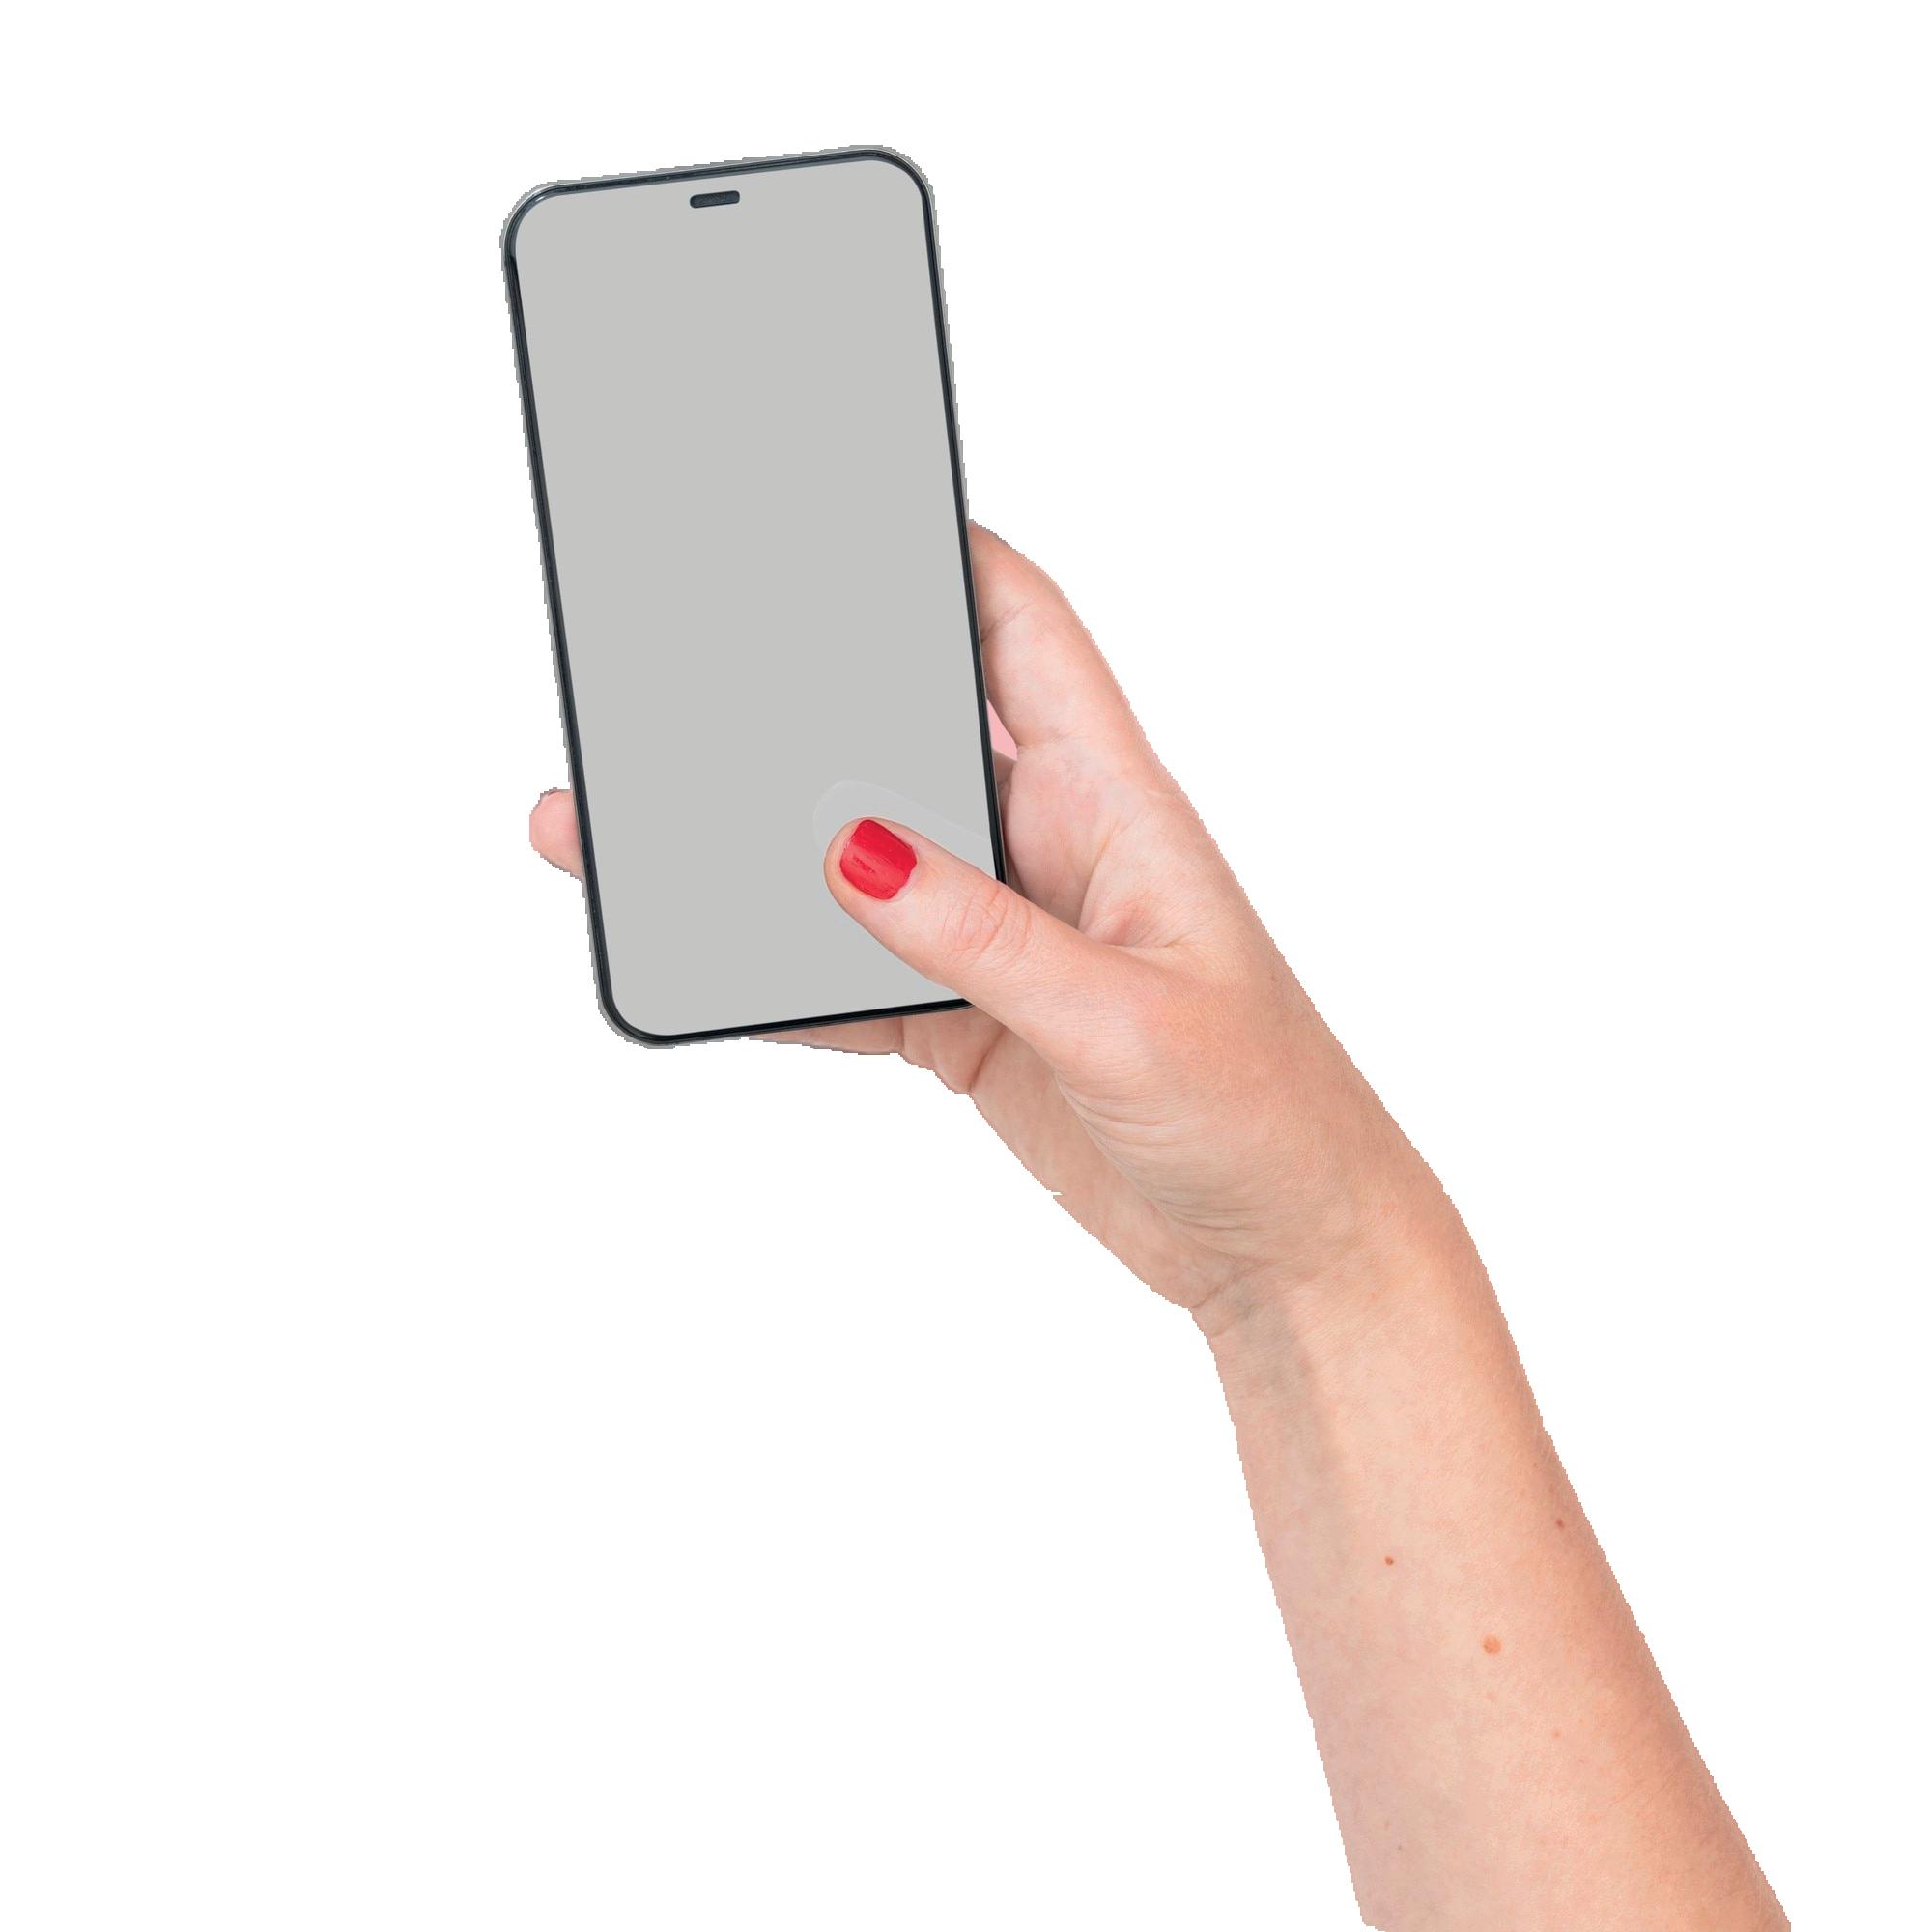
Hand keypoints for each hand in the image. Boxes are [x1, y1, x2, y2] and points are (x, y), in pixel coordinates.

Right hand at [530, 526, 1445, 1330]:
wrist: (1283, 1248)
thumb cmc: (1267, 1115)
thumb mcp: (1123, 1019)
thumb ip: (983, 938)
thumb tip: (851, 850)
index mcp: (1115, 804)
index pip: (1022, 632)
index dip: (945, 553)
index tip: (848, 503)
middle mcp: (1051, 849)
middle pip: (911, 738)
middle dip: (815, 708)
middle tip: (697, 674)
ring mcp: (1004, 936)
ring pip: (865, 864)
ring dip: (775, 852)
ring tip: (656, 828)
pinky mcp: (974, 1021)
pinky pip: (857, 978)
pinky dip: (791, 974)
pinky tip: (721, 967)